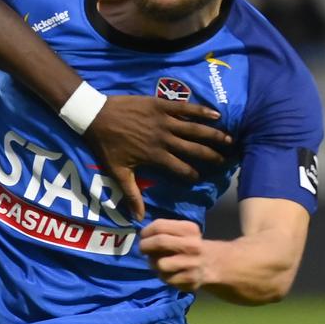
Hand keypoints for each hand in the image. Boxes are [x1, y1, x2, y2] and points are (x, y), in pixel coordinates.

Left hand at [86, 96, 230, 219]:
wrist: (95, 116)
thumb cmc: (106, 146)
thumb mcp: (117, 173)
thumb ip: (131, 195)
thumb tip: (138, 219)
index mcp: (155, 156)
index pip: (181, 169)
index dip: (192, 175)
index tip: (202, 178)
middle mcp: (163, 139)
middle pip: (193, 149)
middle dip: (211, 156)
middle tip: (225, 161)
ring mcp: (163, 121)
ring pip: (194, 129)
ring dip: (213, 135)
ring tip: (229, 140)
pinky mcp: (161, 105)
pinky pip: (185, 108)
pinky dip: (201, 111)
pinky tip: (217, 115)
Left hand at [138, 217, 214, 290]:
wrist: (210, 264)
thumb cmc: (187, 245)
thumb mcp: (180, 232)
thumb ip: (162, 231)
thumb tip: (142, 237)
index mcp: (189, 229)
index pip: (159, 226)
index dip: (146, 232)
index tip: (143, 236)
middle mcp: (193, 245)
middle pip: (160, 242)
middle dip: (145, 246)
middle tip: (143, 249)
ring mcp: (192, 263)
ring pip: (160, 263)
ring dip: (153, 263)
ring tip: (158, 262)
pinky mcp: (190, 279)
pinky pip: (165, 278)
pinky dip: (162, 275)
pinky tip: (169, 272)